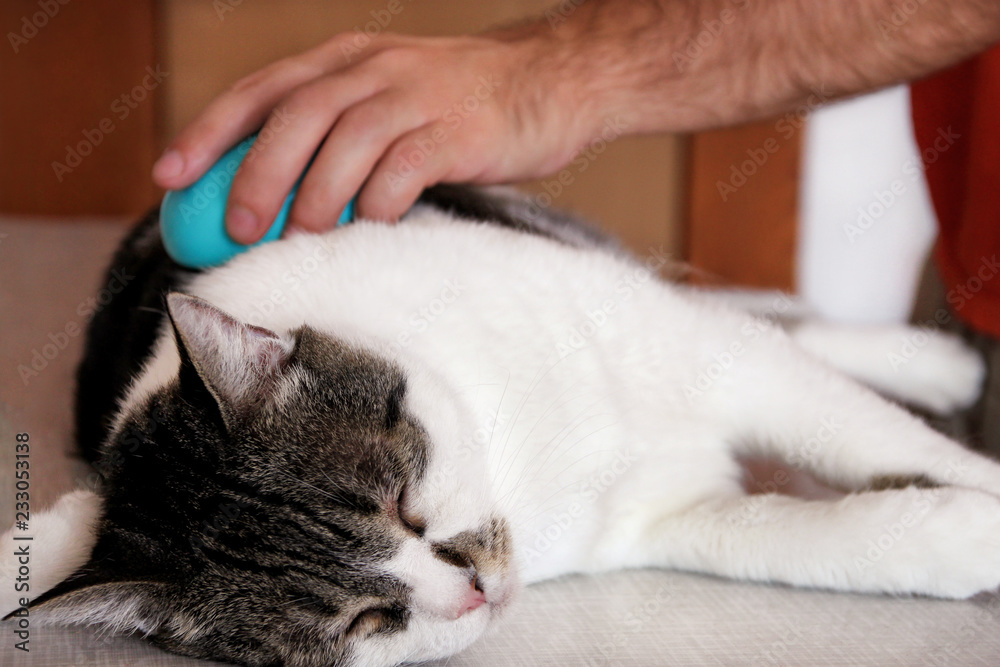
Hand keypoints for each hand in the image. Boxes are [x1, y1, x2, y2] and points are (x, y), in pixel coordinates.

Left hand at [152, 30, 595, 243]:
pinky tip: (368, 228)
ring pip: (348, 140)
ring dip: (315, 194)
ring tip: (298, 238)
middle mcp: (374, 68)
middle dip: (256, 171)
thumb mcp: (388, 97)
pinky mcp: (459, 129)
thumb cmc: (459, 105)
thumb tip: (274, 198)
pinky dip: (378, 202)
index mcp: (346, 59)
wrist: (548, 82)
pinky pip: (406, 168)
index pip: (261, 90)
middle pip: (296, 113)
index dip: (208, 132)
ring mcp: (418, 95)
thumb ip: (337, 132)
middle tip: (235, 225)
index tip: (168, 176)